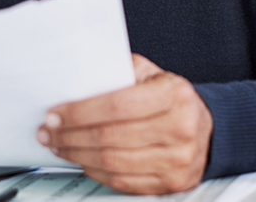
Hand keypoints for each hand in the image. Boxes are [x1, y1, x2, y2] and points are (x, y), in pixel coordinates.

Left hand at [36, 54, 212, 193]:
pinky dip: (95, 171)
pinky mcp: (172, 183)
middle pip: (111, 136)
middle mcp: (181, 128)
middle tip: (49, 131)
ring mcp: (178, 160)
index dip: (80, 111)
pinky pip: (122, 181)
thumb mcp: (150, 74)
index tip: (55, 113)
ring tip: (60, 145)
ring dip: (77, 154)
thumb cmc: (170, 98)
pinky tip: (82, 159)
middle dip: (70, 135)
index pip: (118, 105)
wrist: (206, 128)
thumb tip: (76, 79)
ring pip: (113, 162)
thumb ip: (118, 73)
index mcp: (175, 95)